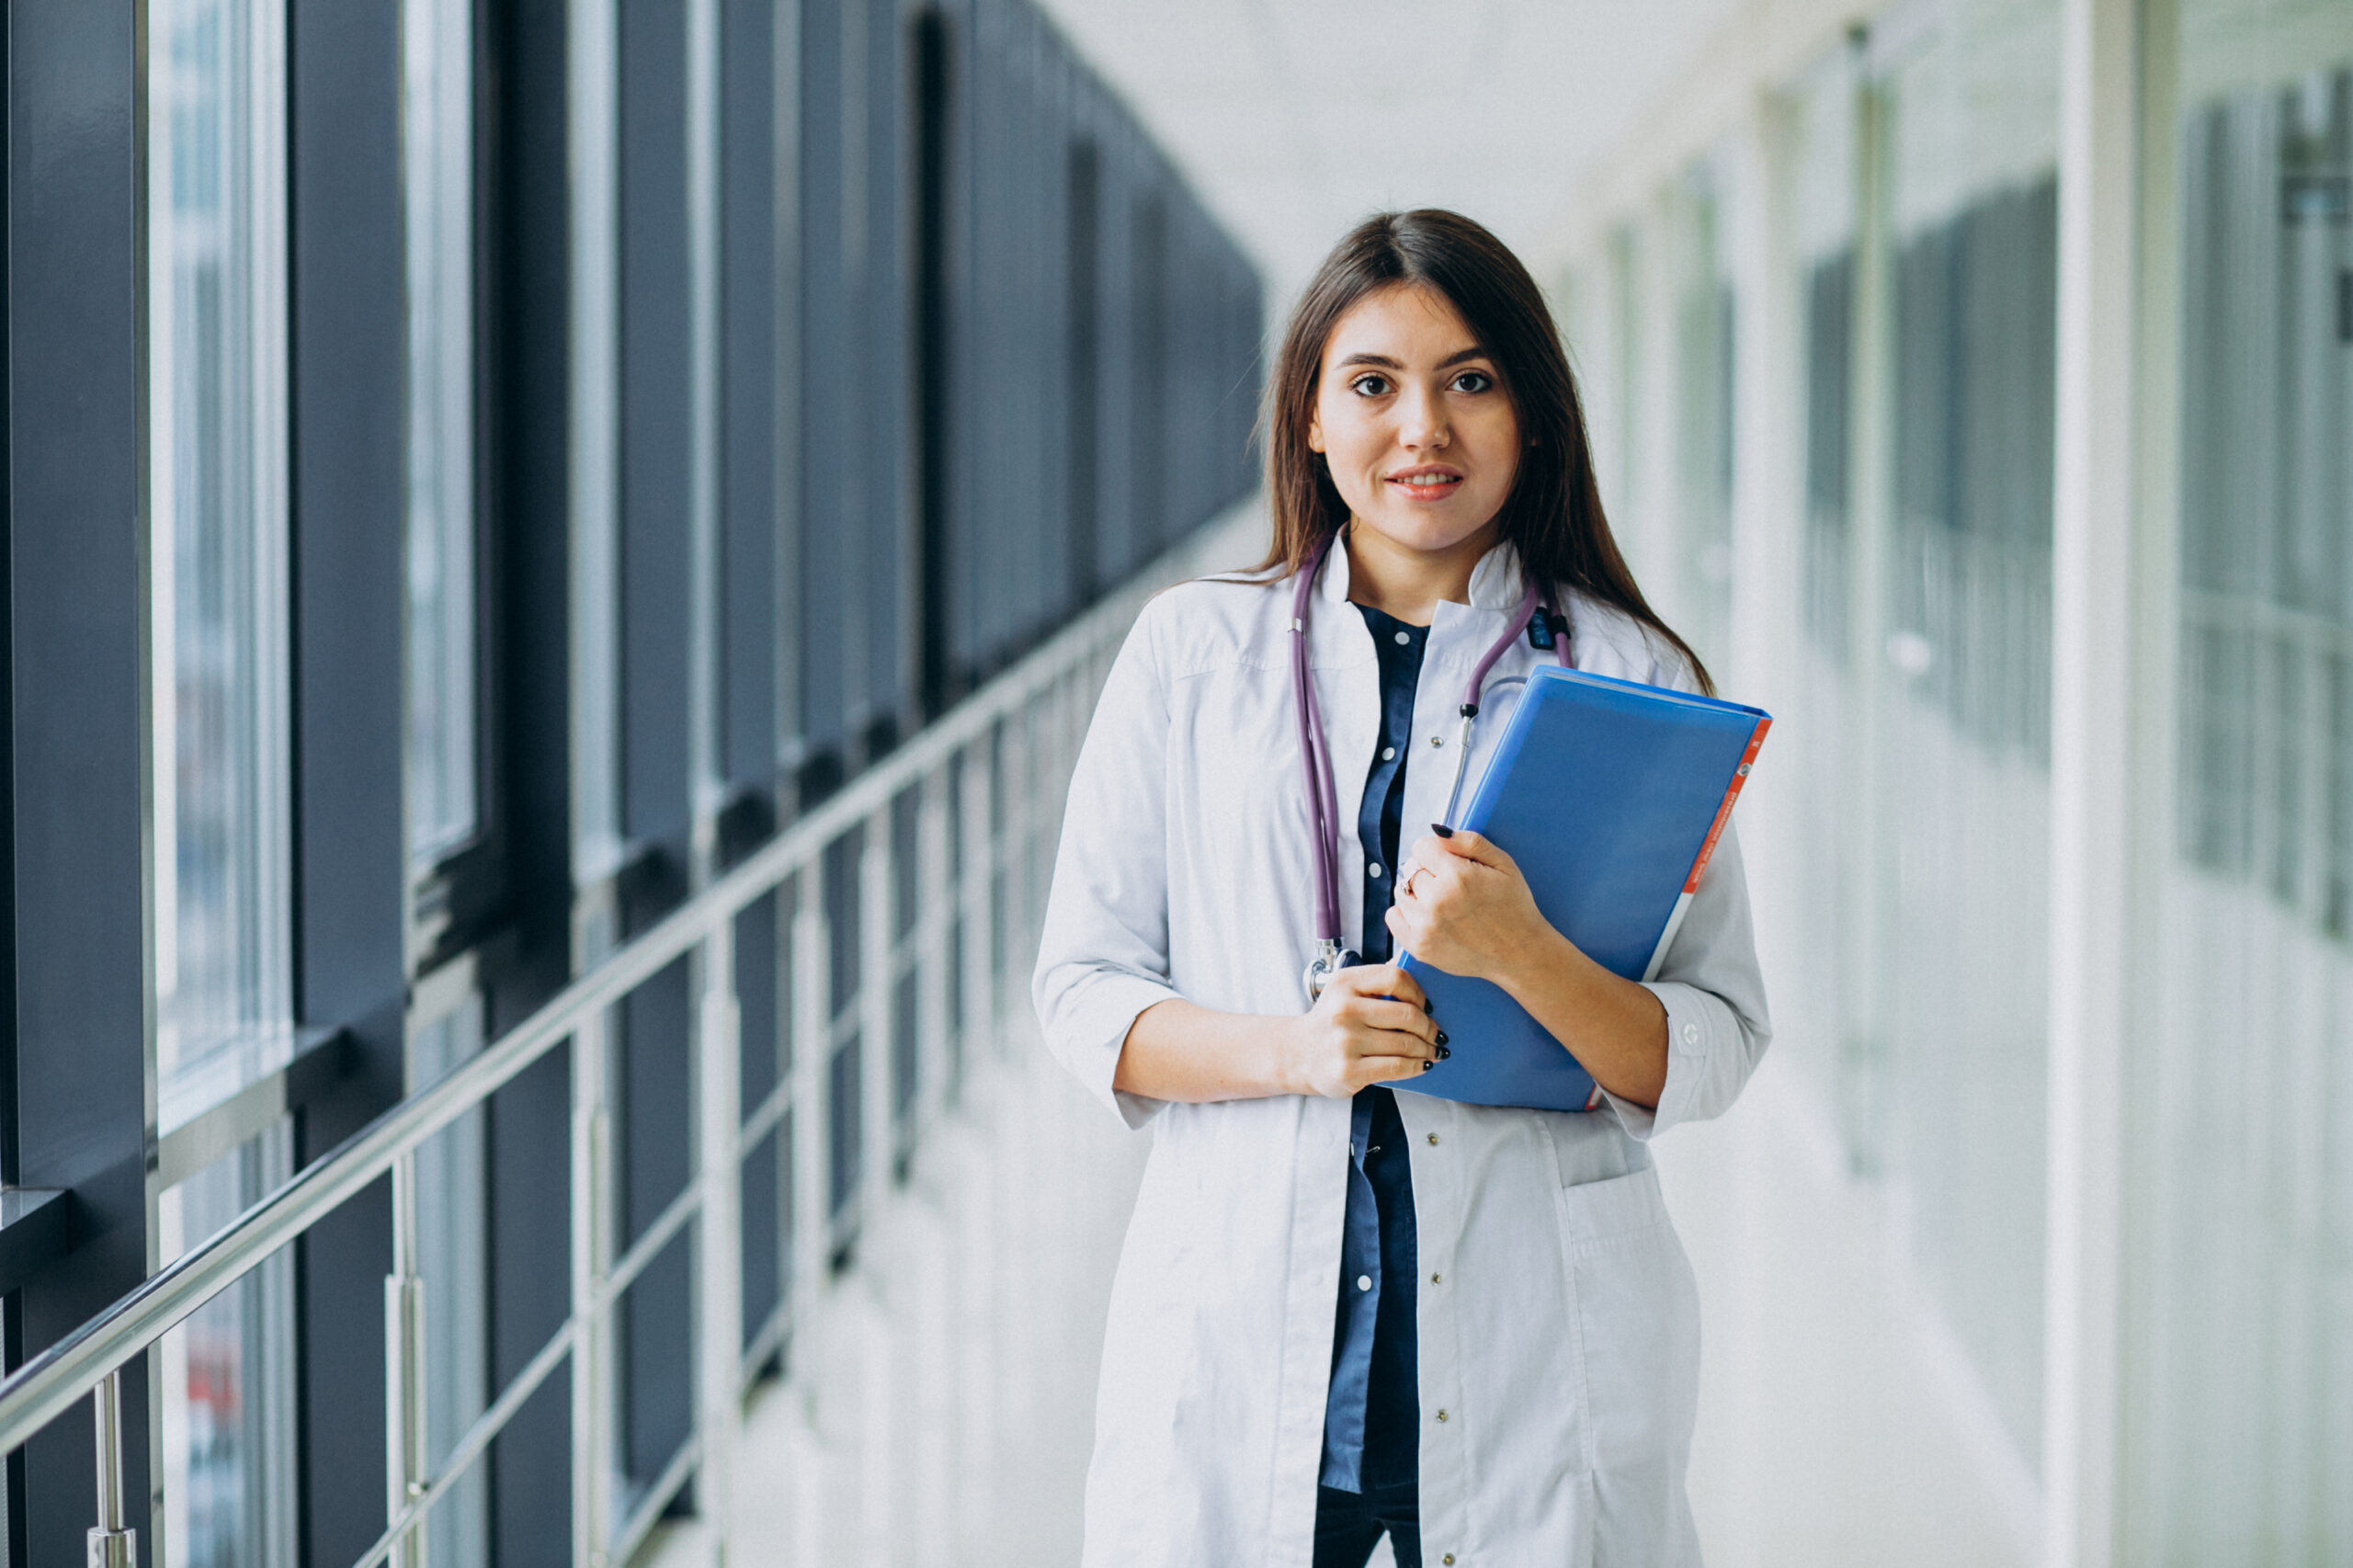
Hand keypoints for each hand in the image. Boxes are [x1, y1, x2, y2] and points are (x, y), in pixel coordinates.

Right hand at [1278, 964, 1443, 1097]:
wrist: (1298, 1055)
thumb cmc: (1331, 1022)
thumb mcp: (1345, 991)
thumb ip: (1376, 981)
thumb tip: (1419, 973)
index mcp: (1345, 983)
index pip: (1396, 978)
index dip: (1419, 993)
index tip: (1426, 1006)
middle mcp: (1343, 1010)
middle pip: (1407, 1014)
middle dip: (1429, 1027)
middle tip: (1436, 1033)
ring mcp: (1345, 1041)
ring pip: (1406, 1043)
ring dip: (1427, 1049)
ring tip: (1432, 1050)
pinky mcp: (1349, 1070)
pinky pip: (1396, 1066)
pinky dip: (1417, 1066)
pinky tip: (1422, 1064)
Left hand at [1387, 829, 1553, 982]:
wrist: (1519, 953)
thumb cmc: (1514, 906)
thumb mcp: (1504, 865)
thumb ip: (1470, 842)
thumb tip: (1437, 831)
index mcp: (1458, 877)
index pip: (1421, 847)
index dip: (1436, 852)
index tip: (1448, 863)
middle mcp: (1437, 901)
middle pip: (1410, 868)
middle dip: (1427, 871)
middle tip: (1450, 885)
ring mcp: (1426, 926)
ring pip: (1401, 891)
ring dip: (1416, 892)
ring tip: (1441, 902)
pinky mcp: (1419, 947)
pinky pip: (1393, 916)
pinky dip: (1405, 913)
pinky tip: (1427, 916)